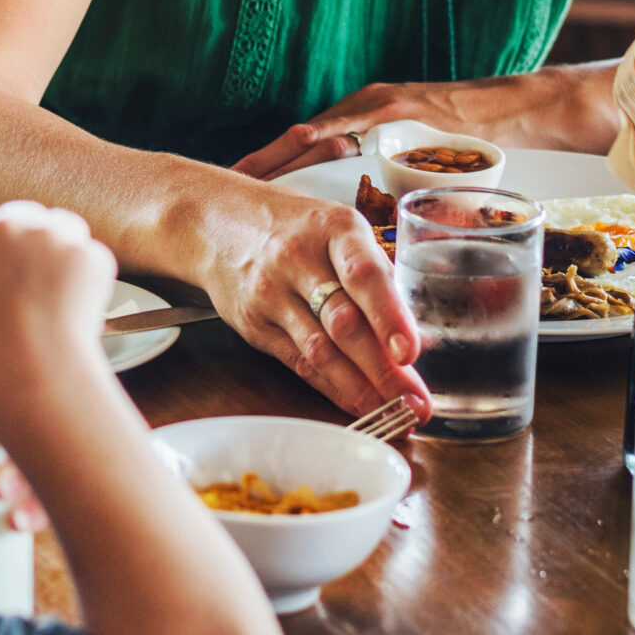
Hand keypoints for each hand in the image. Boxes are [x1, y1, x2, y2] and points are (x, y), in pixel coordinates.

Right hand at [0, 201, 117, 395]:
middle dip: (23, 248)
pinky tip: (75, 306)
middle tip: (25, 290)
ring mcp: (56, 235)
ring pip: (60, 233)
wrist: (31, 375)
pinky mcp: (91, 255)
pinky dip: (86, 278)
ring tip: (52, 294)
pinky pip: (90, 258)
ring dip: (57, 255)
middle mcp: (12, 223)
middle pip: (21, 223)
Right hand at [197, 183, 427, 420]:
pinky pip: (298, 362)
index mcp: (334, 228)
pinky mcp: (254, 324)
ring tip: (393, 412)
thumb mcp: (337, 228)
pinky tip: (356, 403)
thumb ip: (372, 271)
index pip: (364, 275)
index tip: (410, 354)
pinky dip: (331, 387)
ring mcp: (272, 293)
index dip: (389, 317)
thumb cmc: (295, 227)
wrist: (218, 222)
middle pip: (343, 322)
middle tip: (415, 402)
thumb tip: (414, 330)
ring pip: (319, 350)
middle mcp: (300, 259)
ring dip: (359, 388)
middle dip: (382, 369)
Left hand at [231, 74, 554, 181]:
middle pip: (300, 140)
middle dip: (264, 164)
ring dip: (283, 153)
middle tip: (227, 187)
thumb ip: (394, 189)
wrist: (514, 110)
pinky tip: (305, 144)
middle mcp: (363, 112)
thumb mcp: (422, 171)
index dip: (273, 170)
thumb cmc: (472, 145)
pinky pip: (356, 121)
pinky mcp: (398, 104)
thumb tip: (370, 236)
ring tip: (250, 176)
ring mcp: (377, 106)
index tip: (239, 192)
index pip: (308, 151)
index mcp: (364, 129)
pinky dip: (328, 135)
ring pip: (317, 130)